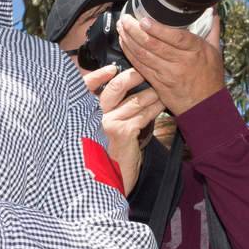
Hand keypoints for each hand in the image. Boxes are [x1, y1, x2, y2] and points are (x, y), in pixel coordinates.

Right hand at [84, 64, 165, 194]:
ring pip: (135, 100)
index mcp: (87, 112)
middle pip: (114, 89)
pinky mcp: (122, 132)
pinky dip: (155, 108)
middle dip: (132, 77)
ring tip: (161, 89)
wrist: (111, 179)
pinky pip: (143, 114)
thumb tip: (127, 86)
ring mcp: (107, 123)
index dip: (97, 76)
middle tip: (145, 71)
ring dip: (152, 93)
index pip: (86, 87)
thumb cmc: (111, 152)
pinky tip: (162, 104)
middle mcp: (94, 116)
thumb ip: (111, 110)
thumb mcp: (106, 129)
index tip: (112, 68)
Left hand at [118, 12, 225, 115]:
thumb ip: (211, 28)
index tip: (144, 19)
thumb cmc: (210, 77)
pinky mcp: (158, 83)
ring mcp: (167, 74)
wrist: (206, 105)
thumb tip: (210, 9)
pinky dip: (130, 54)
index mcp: (196, 50)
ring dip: (129, 40)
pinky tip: (124, 44)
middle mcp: (181, 62)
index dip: (157, 29)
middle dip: (135, 30)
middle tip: (125, 19)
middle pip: (153, 44)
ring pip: (143, 55)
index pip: (175, 37)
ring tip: (121, 28)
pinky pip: (140, 67)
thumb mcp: (215, 51)